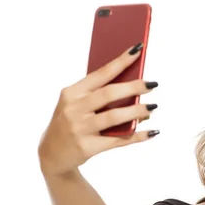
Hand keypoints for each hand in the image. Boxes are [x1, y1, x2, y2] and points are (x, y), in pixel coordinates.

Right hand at [38, 43, 158, 176]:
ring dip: (137, 111)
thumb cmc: (70, 123)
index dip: (121, 61)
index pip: (101, 73)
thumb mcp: (75, 105)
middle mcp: (74, 109)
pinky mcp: (87, 147)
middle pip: (109, 94)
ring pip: (114, 117)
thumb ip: (97, 95)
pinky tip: (152, 132)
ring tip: (152, 107)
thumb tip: (133, 87)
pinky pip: (119, 140)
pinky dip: (138, 135)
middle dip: (133, 87)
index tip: (139, 50)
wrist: (51, 155)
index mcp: (71, 93)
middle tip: (152, 84)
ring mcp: (80, 129)